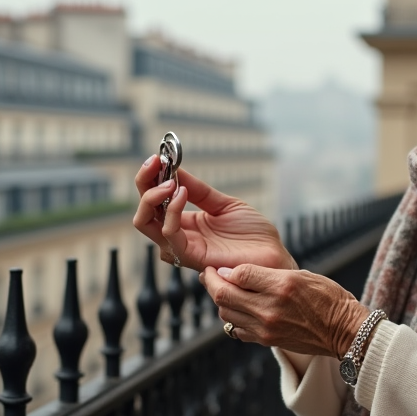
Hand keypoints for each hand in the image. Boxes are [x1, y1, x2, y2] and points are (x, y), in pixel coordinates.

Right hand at [132, 155, 296, 272]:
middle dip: (144, 183)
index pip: (153, 201)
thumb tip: (176, 169)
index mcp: (184, 223)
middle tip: (154, 163)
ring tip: (172, 181)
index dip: (149, 179)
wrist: (273, 254)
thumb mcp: (224, 204)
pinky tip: (183, 193)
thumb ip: (199, 190)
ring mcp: (181, 247)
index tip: (156, 158)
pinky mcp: (190, 256)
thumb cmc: (253, 233)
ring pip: (145, 222)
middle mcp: (178, 236)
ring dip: (153, 196)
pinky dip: (171, 210)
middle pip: (143, 211)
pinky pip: (169, 233)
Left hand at [201, 264, 370, 357]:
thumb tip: (236, 272)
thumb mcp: (300, 275)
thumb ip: (267, 273)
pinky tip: (237, 309)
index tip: (219, 265)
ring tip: (222, 290)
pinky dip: (232, 318)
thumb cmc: (327, 296)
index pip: (239, 273)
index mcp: (281, 286)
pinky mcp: (266, 341)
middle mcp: (270, 308)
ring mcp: (266, 328)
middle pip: (225, 295)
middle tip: (207, 275)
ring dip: (220, 301)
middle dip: (211, 282)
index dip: (224, 269)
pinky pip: (237, 330)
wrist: (344, 329)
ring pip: (226, 313)